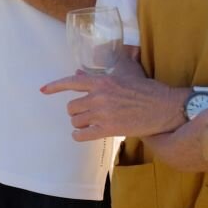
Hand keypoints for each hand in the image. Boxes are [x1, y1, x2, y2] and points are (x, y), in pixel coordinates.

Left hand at [41, 54, 184, 140]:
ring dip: (79, 123)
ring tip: (89, 123)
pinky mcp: (109, 129)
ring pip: (75, 121)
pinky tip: (82, 134)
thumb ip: (101, 71)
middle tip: (86, 113)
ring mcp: (103, 114)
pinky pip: (82, 135)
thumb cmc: (146, 88)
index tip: (43, 90)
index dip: (54, 86)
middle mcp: (99, 96)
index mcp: (101, 81)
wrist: (164, 107)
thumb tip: (78, 73)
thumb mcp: (125, 71)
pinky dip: (79, 136)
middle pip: (71, 107)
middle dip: (76, 111)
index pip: (71, 82)